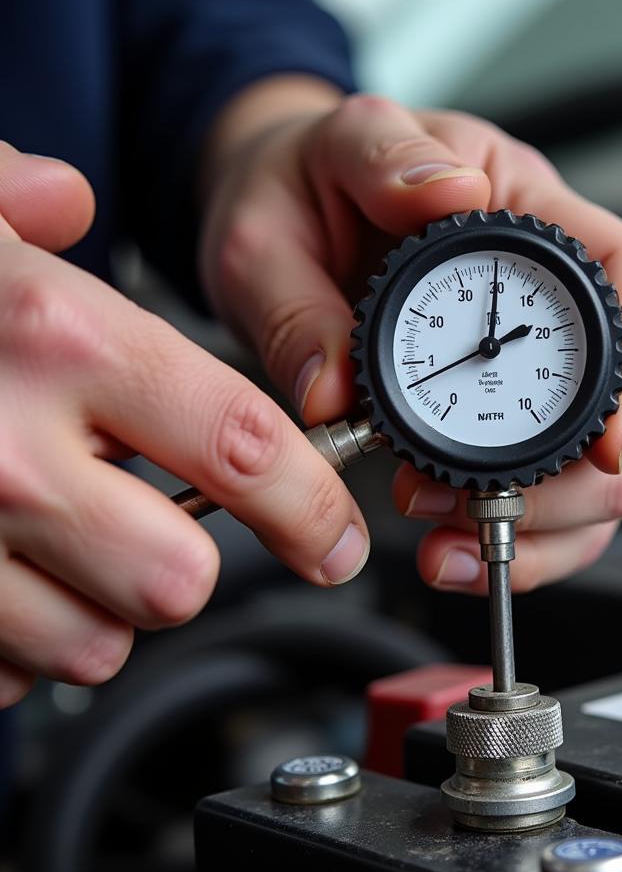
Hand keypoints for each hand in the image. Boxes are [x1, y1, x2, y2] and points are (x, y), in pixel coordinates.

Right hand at [0, 144, 367, 706]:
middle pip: (180, 578)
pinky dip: (12, 641)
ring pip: (95, 643)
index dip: (314, 508)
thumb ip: (13, 199)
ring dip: (95, 606)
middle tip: (150, 522)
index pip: (244, 446)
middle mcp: (8, 456)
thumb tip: (68, 197)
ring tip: (50, 542)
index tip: (337, 539)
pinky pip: (4, 674)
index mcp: (55, 340)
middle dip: (182, 563)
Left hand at [200, 86, 621, 594]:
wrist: (292, 208)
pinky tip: (459, 552)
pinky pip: (557, 495)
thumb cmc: (318, 175)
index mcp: (528, 212)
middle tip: (482, 501)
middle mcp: (555, 295)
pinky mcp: (515, 416)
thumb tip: (347, 351)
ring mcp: (544, 362)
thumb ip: (355, 226)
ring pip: (612, 467)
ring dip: (548, 525)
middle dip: (580, 482)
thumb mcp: (329, 155)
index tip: (610, 445)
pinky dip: (521, 542)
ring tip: (450, 537)